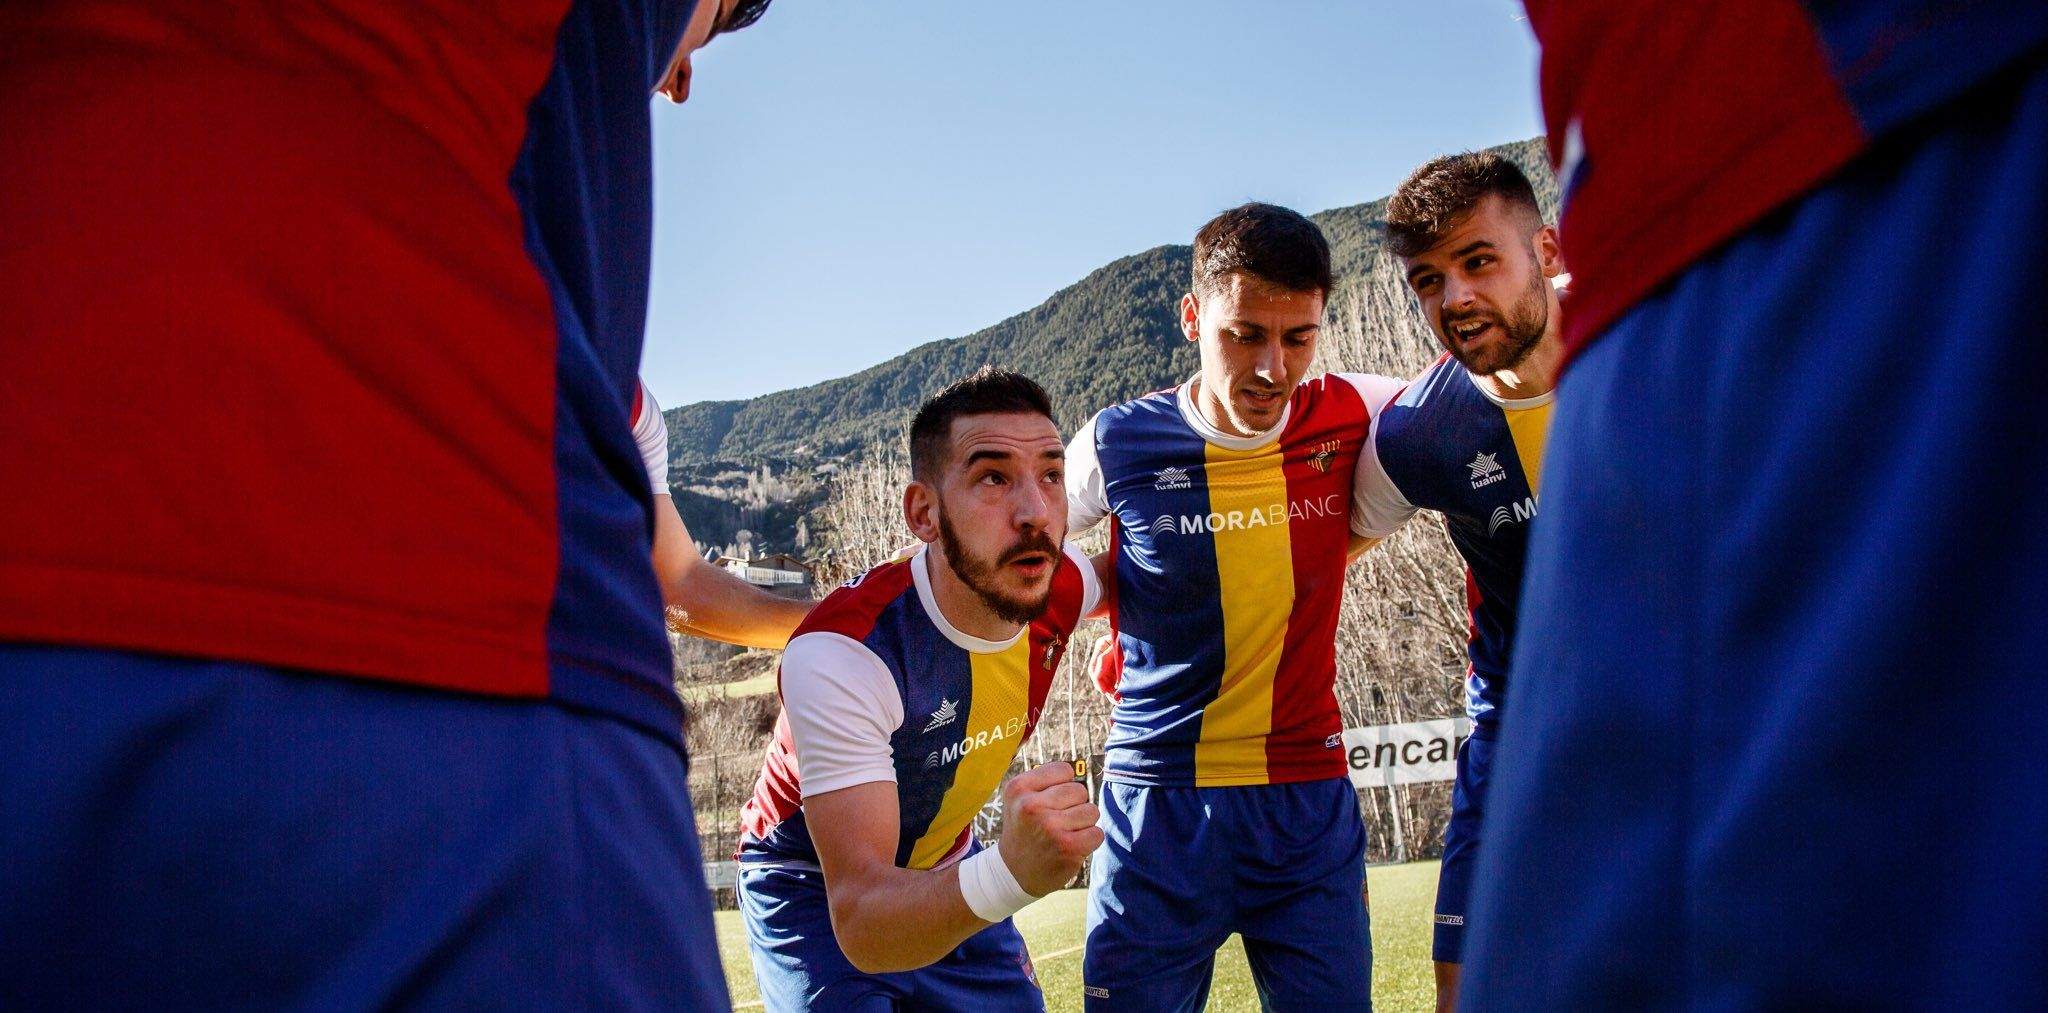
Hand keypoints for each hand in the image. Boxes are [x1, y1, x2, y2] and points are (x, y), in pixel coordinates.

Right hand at [995, 761, 1103, 895]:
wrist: (1013, 873)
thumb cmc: (1024, 829)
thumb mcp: (1020, 798)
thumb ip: (1044, 780)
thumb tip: (1075, 772)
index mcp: (1018, 788)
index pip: (1064, 770)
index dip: (1063, 786)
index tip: (1049, 802)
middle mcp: (1031, 806)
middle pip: (1080, 790)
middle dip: (1075, 805)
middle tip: (1057, 821)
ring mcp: (1050, 827)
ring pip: (1092, 811)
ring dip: (1083, 824)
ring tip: (1064, 833)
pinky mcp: (1067, 847)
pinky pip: (1097, 833)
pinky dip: (1089, 841)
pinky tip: (1071, 846)